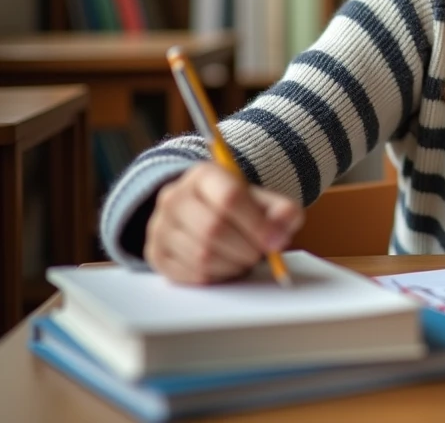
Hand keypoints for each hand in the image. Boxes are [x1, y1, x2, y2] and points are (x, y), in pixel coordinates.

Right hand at [145, 162, 303, 284]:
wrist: (203, 213)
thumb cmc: (239, 207)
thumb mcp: (264, 200)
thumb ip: (282, 211)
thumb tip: (280, 232)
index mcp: (204, 175)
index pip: (229, 198)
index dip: (257, 224)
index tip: (276, 241)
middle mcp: (174, 197)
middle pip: (213, 229)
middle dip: (246, 248)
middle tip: (260, 253)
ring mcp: (160, 226)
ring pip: (202, 256)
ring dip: (233, 264)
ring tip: (244, 257)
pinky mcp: (156, 254)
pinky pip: (191, 275)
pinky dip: (218, 276)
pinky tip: (227, 266)